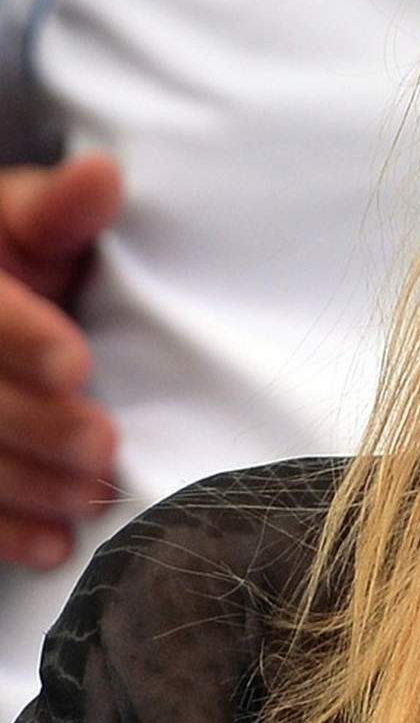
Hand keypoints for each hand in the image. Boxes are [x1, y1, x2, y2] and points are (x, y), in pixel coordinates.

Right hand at [0, 155, 121, 568]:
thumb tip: (103, 174)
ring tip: (94, 499)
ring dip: (24, 484)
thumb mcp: (23, 221)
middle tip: (105, 448)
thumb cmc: (12, 255)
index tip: (76, 365)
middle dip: (34, 424)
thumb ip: (58, 210)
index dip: (20, 337)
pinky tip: (48, 547)